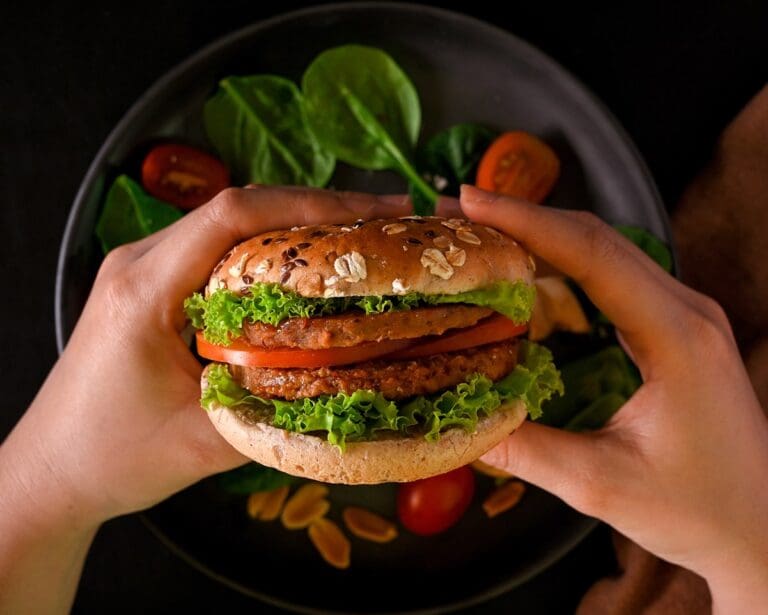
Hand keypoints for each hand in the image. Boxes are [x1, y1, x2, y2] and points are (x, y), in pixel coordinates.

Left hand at [1, 187, 409, 524]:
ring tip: (360, 233)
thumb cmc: (113, 458)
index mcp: (143, 290)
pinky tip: (309, 264)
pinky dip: (271, 250)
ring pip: (229, 224)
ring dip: (296, 224)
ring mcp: (142, 270)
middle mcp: (138, 263)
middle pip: (236, 209)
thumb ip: (279, 412)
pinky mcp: (151, 286)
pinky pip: (218, 250)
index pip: (232, 218)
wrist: (53, 471)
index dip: (308, 206)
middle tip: (386, 217)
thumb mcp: (205, 443)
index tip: (370, 213)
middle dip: (317, 207)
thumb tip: (356, 384)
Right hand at [460, 185, 767, 611]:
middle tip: (461, 213)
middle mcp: (687, 310)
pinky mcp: (678, 328)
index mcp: (676, 337)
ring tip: (483, 234)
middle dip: (525, 218)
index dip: (526, 222)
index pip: (592, 255)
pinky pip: (615, 277)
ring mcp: (686, 315)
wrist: (759, 527)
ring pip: (608, 251)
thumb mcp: (600, 485)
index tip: (471, 202)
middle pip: (599, 238)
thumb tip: (454, 420)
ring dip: (545, 235)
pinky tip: (528, 272)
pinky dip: (565, 264)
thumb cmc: (695, 508)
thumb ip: (525, 450)